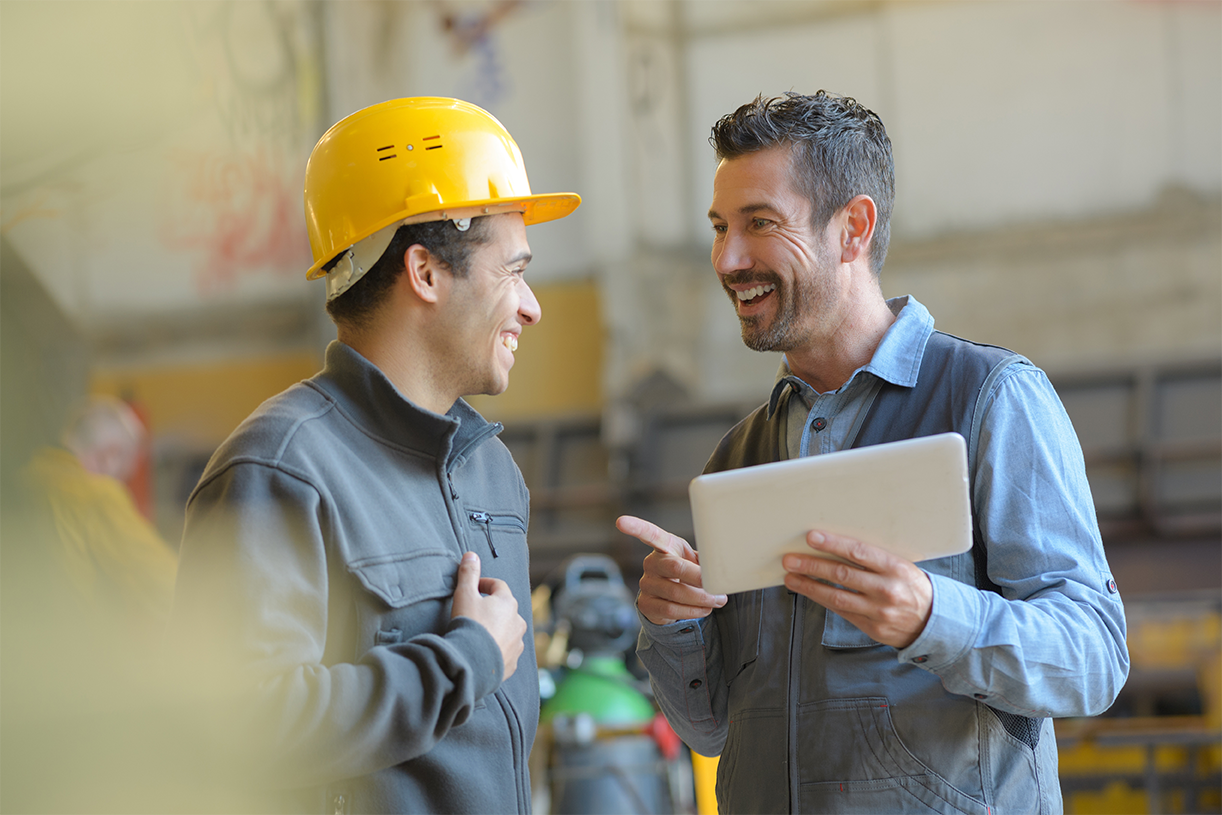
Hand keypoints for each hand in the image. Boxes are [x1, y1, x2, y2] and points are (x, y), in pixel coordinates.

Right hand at [451, 552, 526, 680]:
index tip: (472, 588)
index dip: (484, 584)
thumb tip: (472, 555)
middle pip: (505, 609)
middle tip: (474, 612)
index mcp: (508, 603)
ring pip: (508, 630)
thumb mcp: (464, 594)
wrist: (471, 663)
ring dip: (497, 629)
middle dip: (491, 608)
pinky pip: (506, 650)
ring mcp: (517, 643)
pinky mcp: (513, 662)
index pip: (498, 586)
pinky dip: (497, 648)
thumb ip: (469, 573)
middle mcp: (518, 621)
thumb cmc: (468, 625)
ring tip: (479, 634)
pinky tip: (484, 651)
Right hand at [617, 515, 726, 625]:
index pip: (650, 534)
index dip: (635, 527)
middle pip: (675, 568)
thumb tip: (722, 568)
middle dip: (700, 579)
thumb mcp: (695, 559)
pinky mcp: (646, 604)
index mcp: (663, 546)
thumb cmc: (688, 571)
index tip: (621, 522)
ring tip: (717, 600)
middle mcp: (651, 563)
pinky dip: (693, 611)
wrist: (674, 598)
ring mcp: (646, 584)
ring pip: (676, 593)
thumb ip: (706, 560)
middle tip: (718, 587)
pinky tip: (705, 609)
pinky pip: (672, 610)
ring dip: (702, 599)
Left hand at [782, 531, 931, 648]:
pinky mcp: (872, 628)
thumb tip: (836, 545)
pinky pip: (842, 612)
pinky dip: (822, 600)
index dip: (833, 544)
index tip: (812, 537)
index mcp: (896, 568)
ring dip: (810, 586)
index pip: (859, 552)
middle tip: (790, 559)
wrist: (935, 622)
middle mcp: (887, 590)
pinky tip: (808, 591)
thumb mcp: (901, 565)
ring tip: (791, 577)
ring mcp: (879, 612)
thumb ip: (874, 558)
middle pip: (842, 575)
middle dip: (812, 566)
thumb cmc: (911, 586)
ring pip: (837, 597)